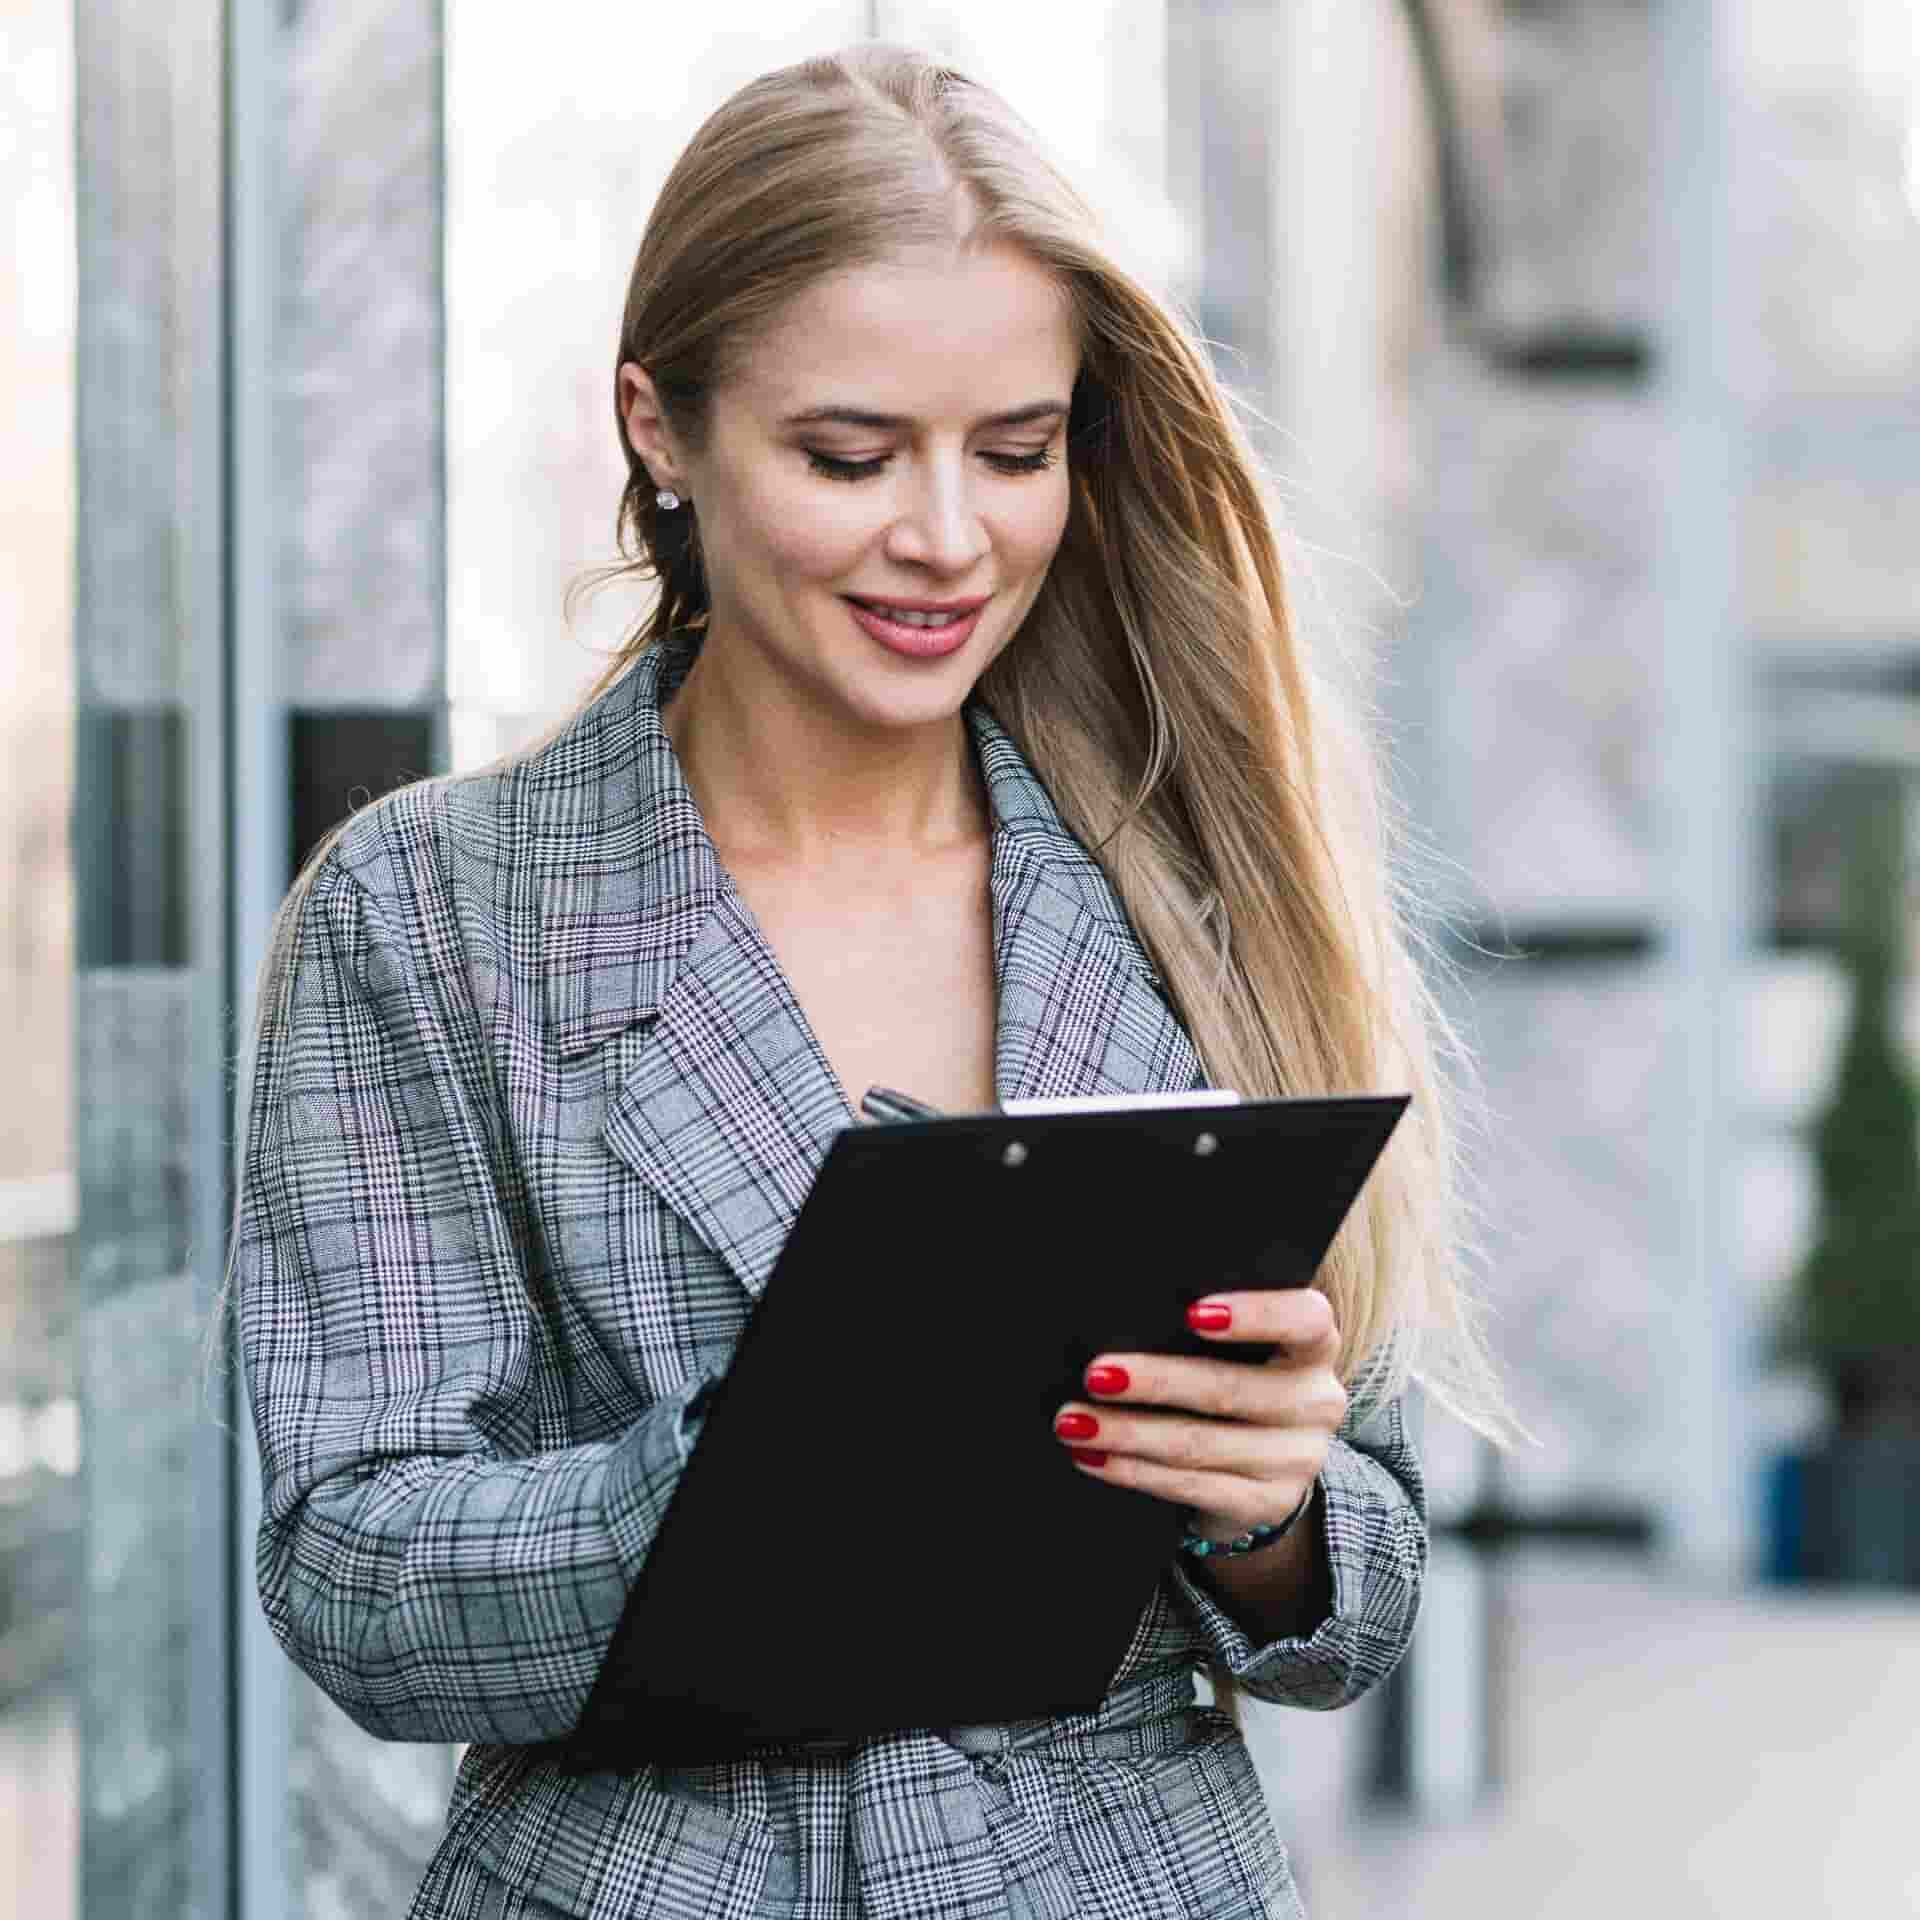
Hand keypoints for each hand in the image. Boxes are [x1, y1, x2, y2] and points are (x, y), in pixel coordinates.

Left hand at [1051, 1288, 1346, 1540]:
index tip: (1192, 1313)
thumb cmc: (1236, 1377)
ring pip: (1200, 1443)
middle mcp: (1316, 1401)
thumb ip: (1206, 1326)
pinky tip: (1094, 1456)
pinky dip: (1132, 1470)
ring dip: (1127, 1432)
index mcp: (1314, 1345)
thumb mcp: (1242, 1349)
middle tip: (1096, 1374)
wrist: (1265, 1466)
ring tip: (1074, 1421)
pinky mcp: (1266, 1502)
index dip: (1254, 1314)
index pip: (1305, 1319)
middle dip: (1155, 1382)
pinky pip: (1190, 1486)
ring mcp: (1296, 1459)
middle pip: (1230, 1390)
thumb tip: (1125, 1310)